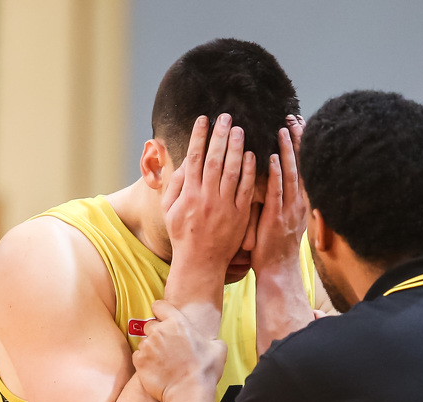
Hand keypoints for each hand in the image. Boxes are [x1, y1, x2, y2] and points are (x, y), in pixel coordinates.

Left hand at [134, 299, 226, 401]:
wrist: (189, 392)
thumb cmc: (205, 371)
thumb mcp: (218, 349)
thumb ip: (211, 339)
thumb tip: (212, 342)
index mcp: (177, 322)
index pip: (159, 306)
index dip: (160, 312)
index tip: (162, 319)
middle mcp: (159, 330)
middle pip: (150, 325)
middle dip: (156, 333)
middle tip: (166, 347)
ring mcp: (147, 345)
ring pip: (144, 342)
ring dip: (151, 349)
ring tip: (163, 362)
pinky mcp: (139, 360)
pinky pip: (138, 356)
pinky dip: (144, 361)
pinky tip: (156, 369)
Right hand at [162, 114, 257, 274]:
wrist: (201, 262)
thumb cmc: (183, 235)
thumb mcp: (169, 210)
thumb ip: (176, 184)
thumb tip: (185, 162)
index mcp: (188, 193)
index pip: (194, 158)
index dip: (199, 136)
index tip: (204, 119)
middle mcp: (206, 197)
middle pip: (214, 159)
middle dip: (220, 136)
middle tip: (227, 117)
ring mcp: (224, 206)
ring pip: (232, 171)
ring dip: (236, 148)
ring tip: (240, 130)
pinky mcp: (240, 215)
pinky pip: (246, 190)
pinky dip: (249, 172)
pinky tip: (252, 155)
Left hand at [250, 118, 307, 274]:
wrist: (277, 271)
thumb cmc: (274, 246)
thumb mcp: (280, 218)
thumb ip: (278, 198)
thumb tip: (271, 177)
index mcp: (298, 201)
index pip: (301, 167)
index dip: (300, 145)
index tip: (297, 124)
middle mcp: (297, 203)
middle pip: (301, 165)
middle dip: (297, 141)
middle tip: (294, 117)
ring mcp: (289, 210)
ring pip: (291, 175)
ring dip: (288, 152)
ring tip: (284, 130)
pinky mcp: (278, 219)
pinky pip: (277, 193)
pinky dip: (277, 175)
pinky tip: (275, 159)